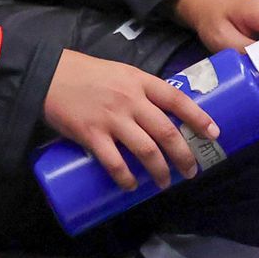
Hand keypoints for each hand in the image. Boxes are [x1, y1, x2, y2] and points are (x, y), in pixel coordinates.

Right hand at [42, 49, 219, 190]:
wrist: (44, 72)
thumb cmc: (81, 72)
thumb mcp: (117, 72)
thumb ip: (137, 90)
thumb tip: (158, 116)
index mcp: (138, 81)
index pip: (177, 100)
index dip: (198, 118)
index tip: (214, 134)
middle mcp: (129, 100)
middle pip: (166, 132)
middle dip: (183, 156)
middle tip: (190, 171)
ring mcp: (110, 118)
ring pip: (146, 151)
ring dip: (160, 171)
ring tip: (164, 182)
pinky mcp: (91, 133)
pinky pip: (114, 162)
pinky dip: (126, 178)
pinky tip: (131, 186)